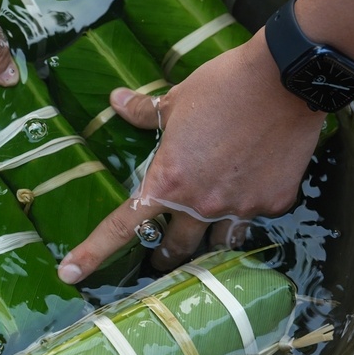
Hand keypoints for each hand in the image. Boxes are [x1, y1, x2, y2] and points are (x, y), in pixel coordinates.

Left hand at [56, 32, 327, 282]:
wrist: (284, 80)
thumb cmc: (223, 85)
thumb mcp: (176, 99)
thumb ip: (145, 111)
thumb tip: (117, 101)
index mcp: (167, 182)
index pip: (121, 227)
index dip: (92, 253)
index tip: (69, 275)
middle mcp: (200, 204)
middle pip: (175, 249)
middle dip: (165, 256)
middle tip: (160, 255)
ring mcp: (239, 206)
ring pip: (218, 245)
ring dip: (208, 245)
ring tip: (206, 243)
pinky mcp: (274, 202)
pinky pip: (253, 215)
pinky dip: (247, 209)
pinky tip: (250, 194)